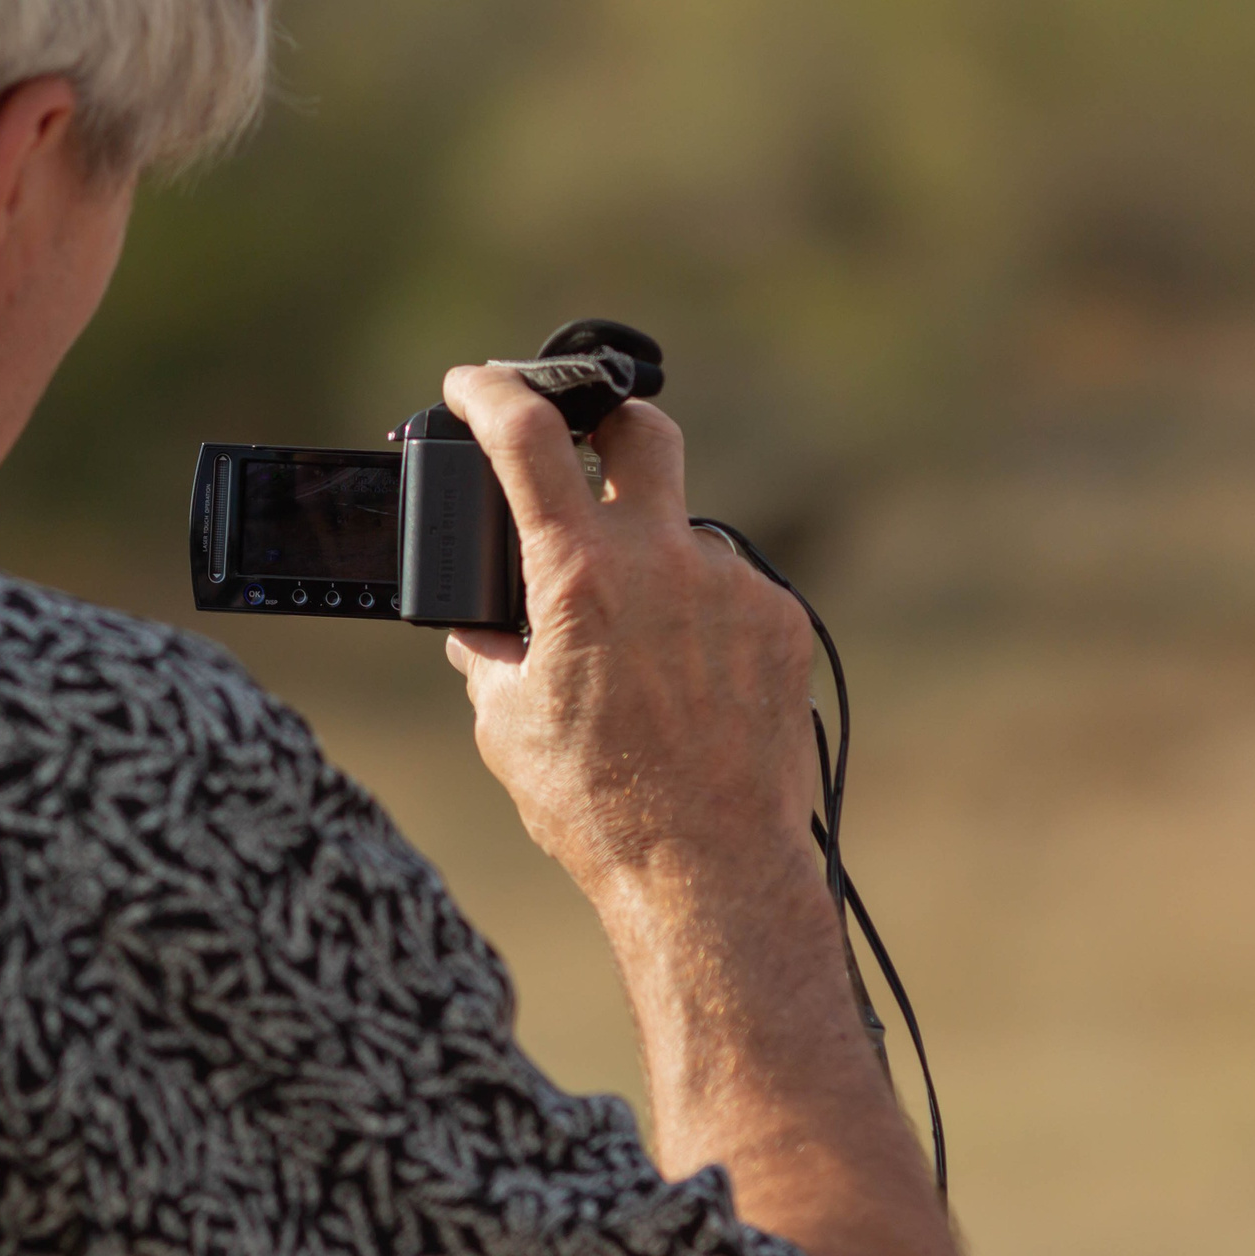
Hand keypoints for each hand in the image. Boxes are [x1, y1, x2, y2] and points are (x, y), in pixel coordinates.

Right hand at [440, 365, 820, 894]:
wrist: (709, 872)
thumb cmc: (596, 806)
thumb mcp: (506, 722)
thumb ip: (491, 652)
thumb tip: (483, 630)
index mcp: (579, 576)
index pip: (528, 436)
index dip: (492, 390)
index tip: (474, 383)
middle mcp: (663, 561)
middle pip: (640, 429)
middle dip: (605, 417)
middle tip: (583, 442)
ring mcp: (732, 588)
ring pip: (680, 534)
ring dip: (650, 563)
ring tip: (634, 652)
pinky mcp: (780, 624)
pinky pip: (728, 592)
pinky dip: (696, 617)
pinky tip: (684, 683)